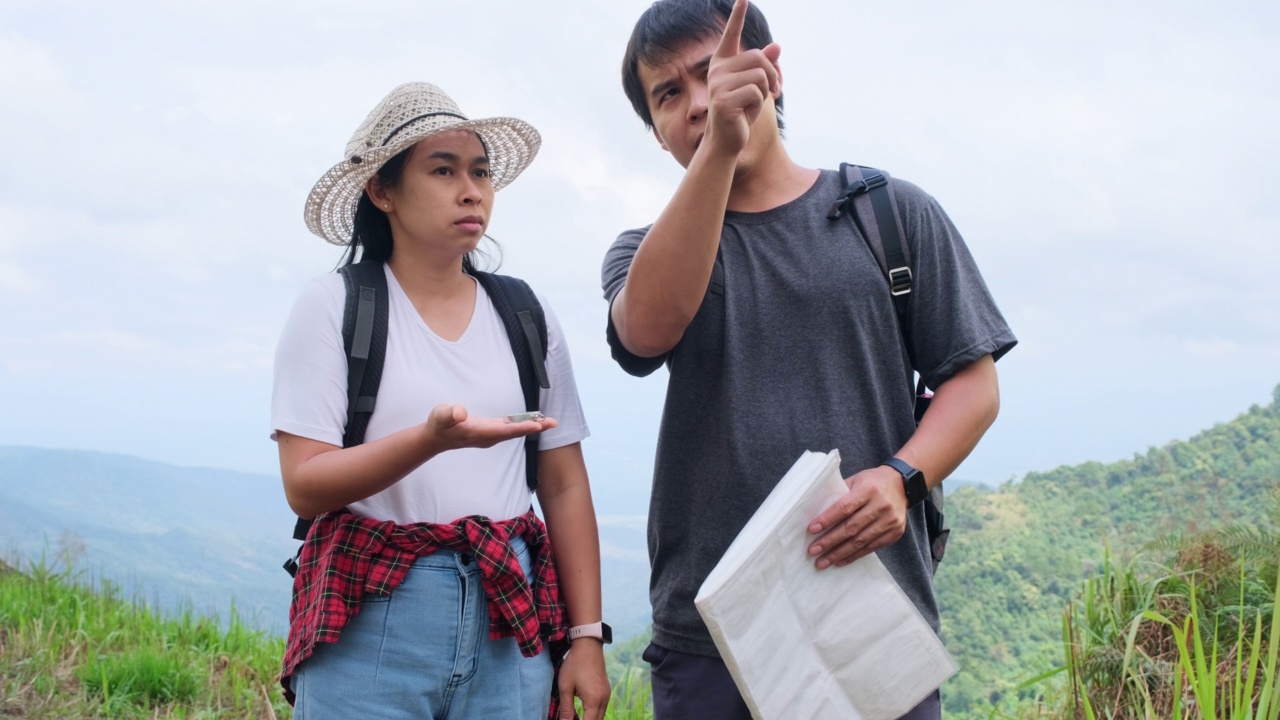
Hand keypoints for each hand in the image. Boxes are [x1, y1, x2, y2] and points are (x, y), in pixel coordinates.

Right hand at [423, 404, 555, 453]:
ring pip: (515, 431)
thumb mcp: (440, 416)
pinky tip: (533, 421)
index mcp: (479, 432)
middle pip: (515, 432)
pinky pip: (511, 428)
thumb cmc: (439, 425)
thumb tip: (460, 413)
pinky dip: (523, 424)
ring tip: (549, 421)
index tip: (537, 425)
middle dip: (534, 428)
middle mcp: (488, 436)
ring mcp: (491, 435)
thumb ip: (450, 414)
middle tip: (553, 423)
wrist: (436, 438)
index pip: (504, 430)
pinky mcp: (491, 431)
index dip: (521, 428)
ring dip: (532, 427)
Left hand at [556, 640, 609, 719]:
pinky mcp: (606, 691)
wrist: (588, 645)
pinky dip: (592, 713)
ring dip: (588, 719)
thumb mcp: (566, 686)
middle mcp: (603, 700)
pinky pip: (600, 708)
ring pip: (599, 716)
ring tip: (574, 717)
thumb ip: (566, 708)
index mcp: (594, 700)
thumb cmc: (575, 664)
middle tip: (570, 719)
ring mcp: (606, 695)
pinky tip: (581, 712)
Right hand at [705, 0, 780, 157]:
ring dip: (767, 91)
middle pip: (759, 57)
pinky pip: (756, 92)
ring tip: (756, 103)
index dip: (737, 16)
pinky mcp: (723, 101)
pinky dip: (759, 104)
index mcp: (723, 63)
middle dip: (773, 74)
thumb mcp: (757, 87)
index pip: (731, 35)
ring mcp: (718, 85)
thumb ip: (765, 66)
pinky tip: (747, 114)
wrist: (726, 141)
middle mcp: (717, 70)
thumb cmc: (742, 112)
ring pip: (761, 74)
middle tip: (774, 91)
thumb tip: (777, 45)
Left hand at [806, 465, 907, 568]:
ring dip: (839, 553)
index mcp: (868, 489)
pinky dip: (854, 555)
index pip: (845, 507)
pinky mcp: (895, 533)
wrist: (902, 484)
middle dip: (830, 541)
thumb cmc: (872, 482)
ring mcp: (890, 521)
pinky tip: (840, 561)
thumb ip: (840, 494)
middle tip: (813, 551)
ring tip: (823, 562)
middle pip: (851, 527)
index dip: (828, 519)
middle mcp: (881, 505)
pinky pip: (871, 548)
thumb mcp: (856, 480)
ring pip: (861, 541)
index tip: (812, 529)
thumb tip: (817, 512)